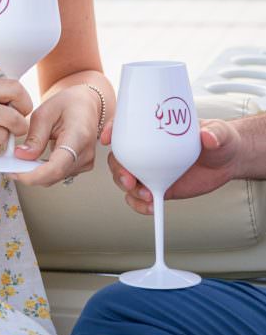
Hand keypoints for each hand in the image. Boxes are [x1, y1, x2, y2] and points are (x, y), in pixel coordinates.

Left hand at [7, 83, 100, 185]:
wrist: (87, 105)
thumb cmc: (69, 104)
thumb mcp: (46, 112)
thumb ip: (35, 136)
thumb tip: (22, 156)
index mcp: (79, 135)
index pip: (57, 166)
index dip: (35, 175)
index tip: (16, 172)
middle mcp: (85, 153)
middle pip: (54, 175)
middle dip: (29, 174)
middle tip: (10, 165)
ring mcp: (85, 162)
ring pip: (54, 178)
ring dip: (35, 173)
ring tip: (20, 160)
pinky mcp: (80, 166)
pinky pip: (58, 175)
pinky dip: (43, 171)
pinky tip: (33, 161)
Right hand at [101, 118, 241, 213]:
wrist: (226, 162)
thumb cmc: (219, 139)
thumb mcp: (219, 132)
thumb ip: (214, 133)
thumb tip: (207, 137)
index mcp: (153, 130)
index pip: (126, 126)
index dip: (112, 130)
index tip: (107, 138)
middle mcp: (147, 149)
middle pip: (120, 156)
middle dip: (118, 169)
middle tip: (130, 180)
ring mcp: (150, 169)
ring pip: (125, 179)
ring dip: (129, 190)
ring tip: (147, 197)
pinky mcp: (158, 186)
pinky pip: (140, 197)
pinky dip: (139, 205)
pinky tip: (151, 208)